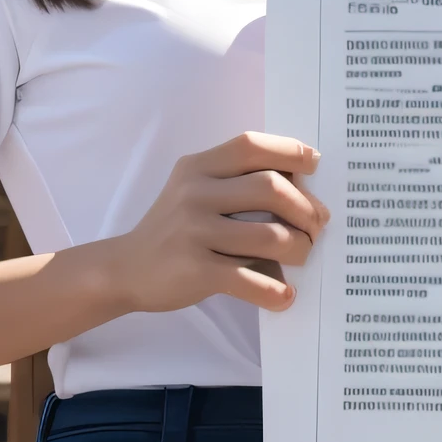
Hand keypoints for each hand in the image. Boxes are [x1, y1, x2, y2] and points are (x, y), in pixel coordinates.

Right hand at [106, 133, 328, 311]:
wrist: (124, 268)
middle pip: (271, 188)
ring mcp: (194, 231)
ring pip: (270, 236)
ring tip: (302, 256)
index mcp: (199, 167)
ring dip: (299, 249)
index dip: (290, 151)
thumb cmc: (174, 228)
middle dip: (306, 208)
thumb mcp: (195, 190)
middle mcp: (195, 193)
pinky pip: (250, 279)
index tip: (314, 164)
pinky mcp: (195, 270)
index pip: (252, 146)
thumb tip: (303, 189)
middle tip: (317, 225)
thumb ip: (235, 182)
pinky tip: (284, 295)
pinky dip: (275, 291)